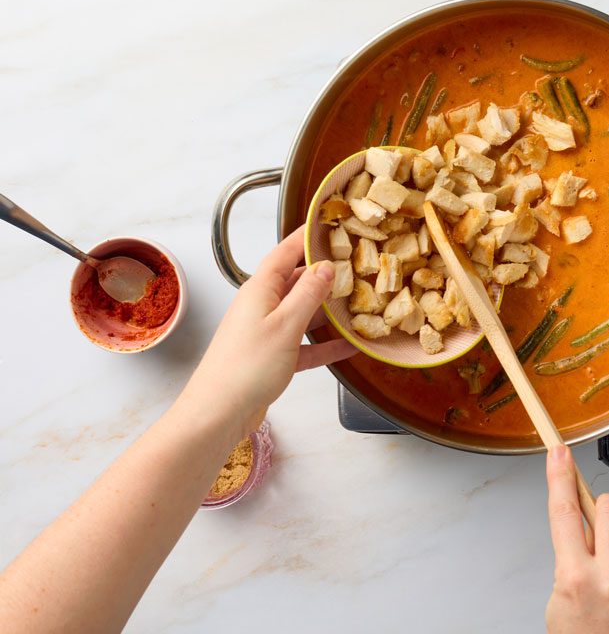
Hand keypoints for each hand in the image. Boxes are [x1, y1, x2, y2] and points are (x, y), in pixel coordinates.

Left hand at [180, 227, 356, 435]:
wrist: (218, 413)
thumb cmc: (246, 366)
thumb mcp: (285, 325)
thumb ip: (308, 294)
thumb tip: (326, 266)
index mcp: (260, 289)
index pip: (286, 251)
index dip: (307, 236)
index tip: (332, 224)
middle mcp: (262, 305)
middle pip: (298, 281)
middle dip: (326, 273)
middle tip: (359, 265)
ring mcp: (268, 331)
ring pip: (304, 312)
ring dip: (330, 310)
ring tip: (361, 302)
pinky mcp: (273, 357)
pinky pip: (306, 344)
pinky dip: (326, 344)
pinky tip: (351, 345)